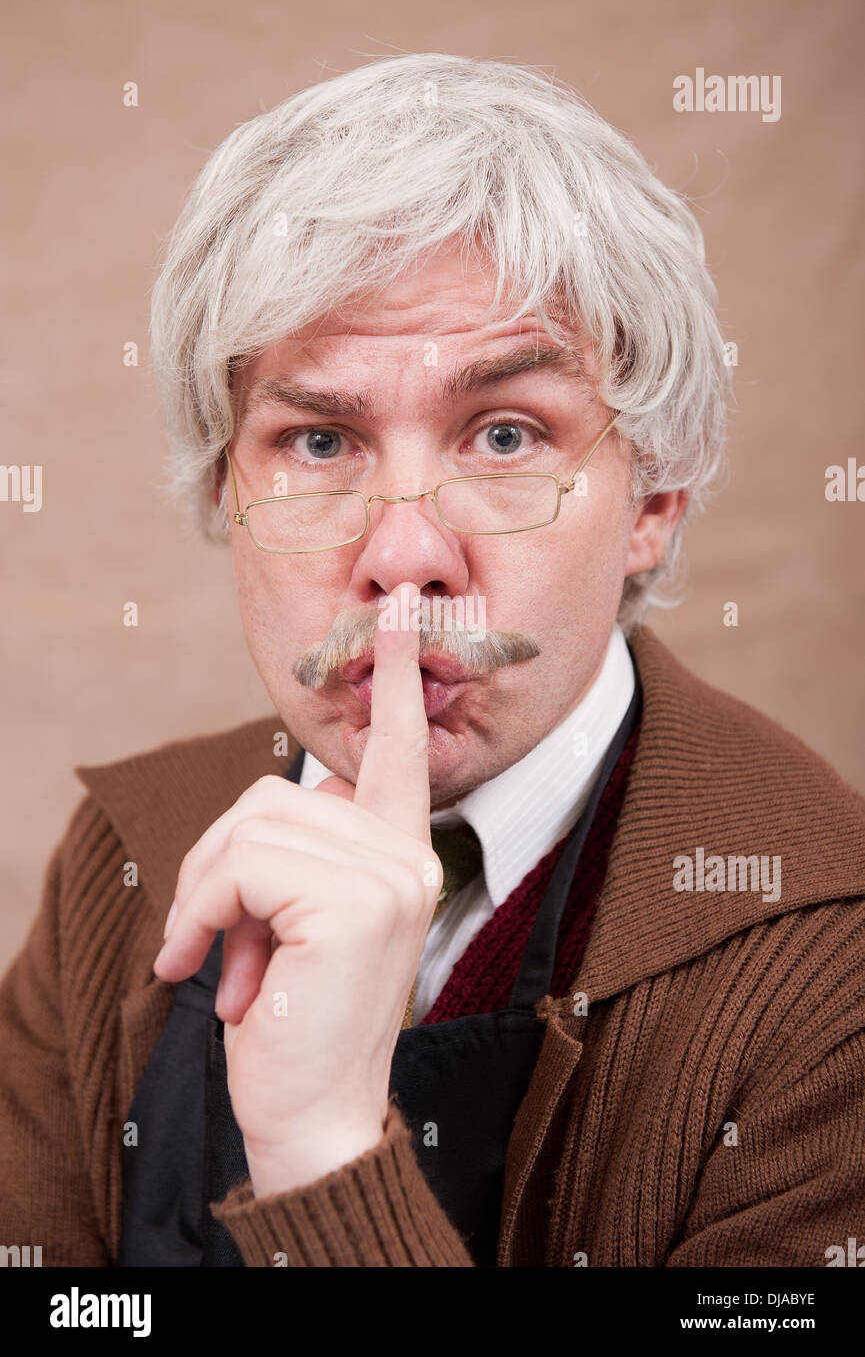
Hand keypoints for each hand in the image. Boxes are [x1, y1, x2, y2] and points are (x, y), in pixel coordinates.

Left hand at [152, 581, 442, 1194]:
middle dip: (214, 861)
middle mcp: (404, 853)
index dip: (395, 674)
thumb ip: (300, 853)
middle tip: (203, 938)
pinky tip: (211, 973)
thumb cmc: (296, 1017)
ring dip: (205, 895)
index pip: (399, 747)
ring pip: (252, 825)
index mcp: (397, 851)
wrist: (313, 1115)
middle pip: (275, 792)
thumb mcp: (297, 920)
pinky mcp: (354, 902)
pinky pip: (243, 865)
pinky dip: (205, 913)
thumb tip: (270, 813)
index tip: (403, 606)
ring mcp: (387, 874)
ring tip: (211, 962)